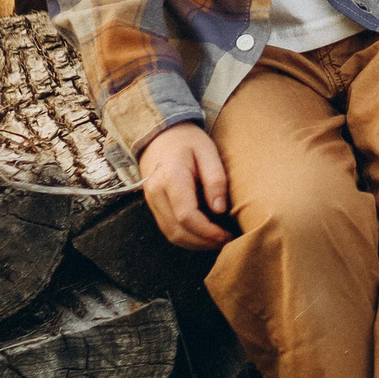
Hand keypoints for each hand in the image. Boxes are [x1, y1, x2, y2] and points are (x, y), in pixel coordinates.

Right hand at [138, 122, 234, 249]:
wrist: (161, 134)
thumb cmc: (188, 140)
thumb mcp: (207, 151)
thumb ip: (215, 179)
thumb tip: (220, 210)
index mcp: (171, 177)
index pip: (186, 215)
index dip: (207, 232)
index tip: (227, 235)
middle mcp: (156, 192)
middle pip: (177, 230)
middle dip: (203, 242)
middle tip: (227, 242)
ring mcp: (151, 200)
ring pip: (171, 234)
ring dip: (194, 244)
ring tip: (217, 242)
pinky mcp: (153, 205)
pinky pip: (168, 229)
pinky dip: (186, 237)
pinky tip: (203, 236)